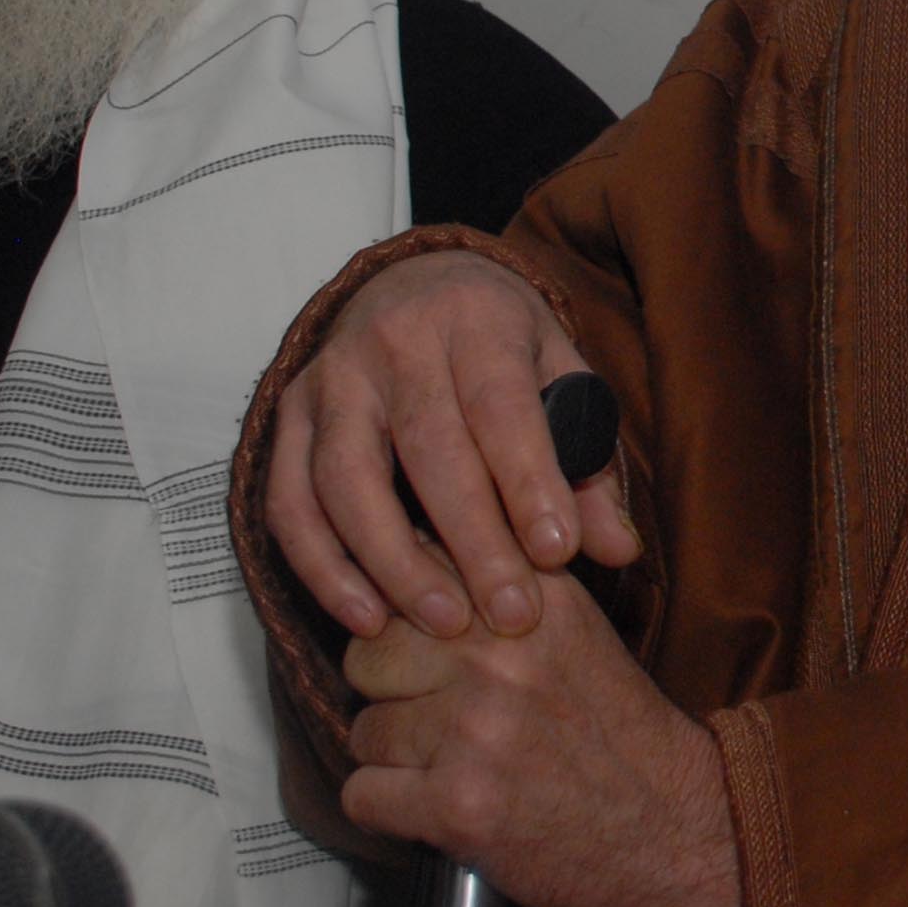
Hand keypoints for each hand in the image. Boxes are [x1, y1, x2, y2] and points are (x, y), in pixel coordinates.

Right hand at [264, 249, 638, 641]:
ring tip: (445, 623)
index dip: (528, 481)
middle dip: (473, 540)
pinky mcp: (287, 416)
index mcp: (476, 317)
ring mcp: (330, 377)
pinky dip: (323, 568)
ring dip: (393, 563)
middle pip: (428, 448)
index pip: (500, 404)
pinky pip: (290, 502)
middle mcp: (394, 340)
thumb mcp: (561, 377)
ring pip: (346, 480)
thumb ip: (590, 464)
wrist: (415, 283)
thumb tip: (620, 551)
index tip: (557, 553)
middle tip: (511, 614)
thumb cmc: (501, 345)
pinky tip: (368, 617)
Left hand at [342, 572, 740, 906]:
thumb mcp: (575, 634)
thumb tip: (412, 568)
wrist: (680, 828)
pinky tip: (440, 809)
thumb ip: (506, 596)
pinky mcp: (458, 803)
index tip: (428, 652)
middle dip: (390, 694)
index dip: (408, 622)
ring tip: (454, 770)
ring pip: (365, 731)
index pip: (415, 573)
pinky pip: (362, 796)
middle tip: (437, 722)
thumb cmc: (621, 738)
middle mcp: (502, 654)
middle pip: (369, 654)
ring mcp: (478, 729)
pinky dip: (391, 813)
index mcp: (533, 601)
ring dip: (395, 761)